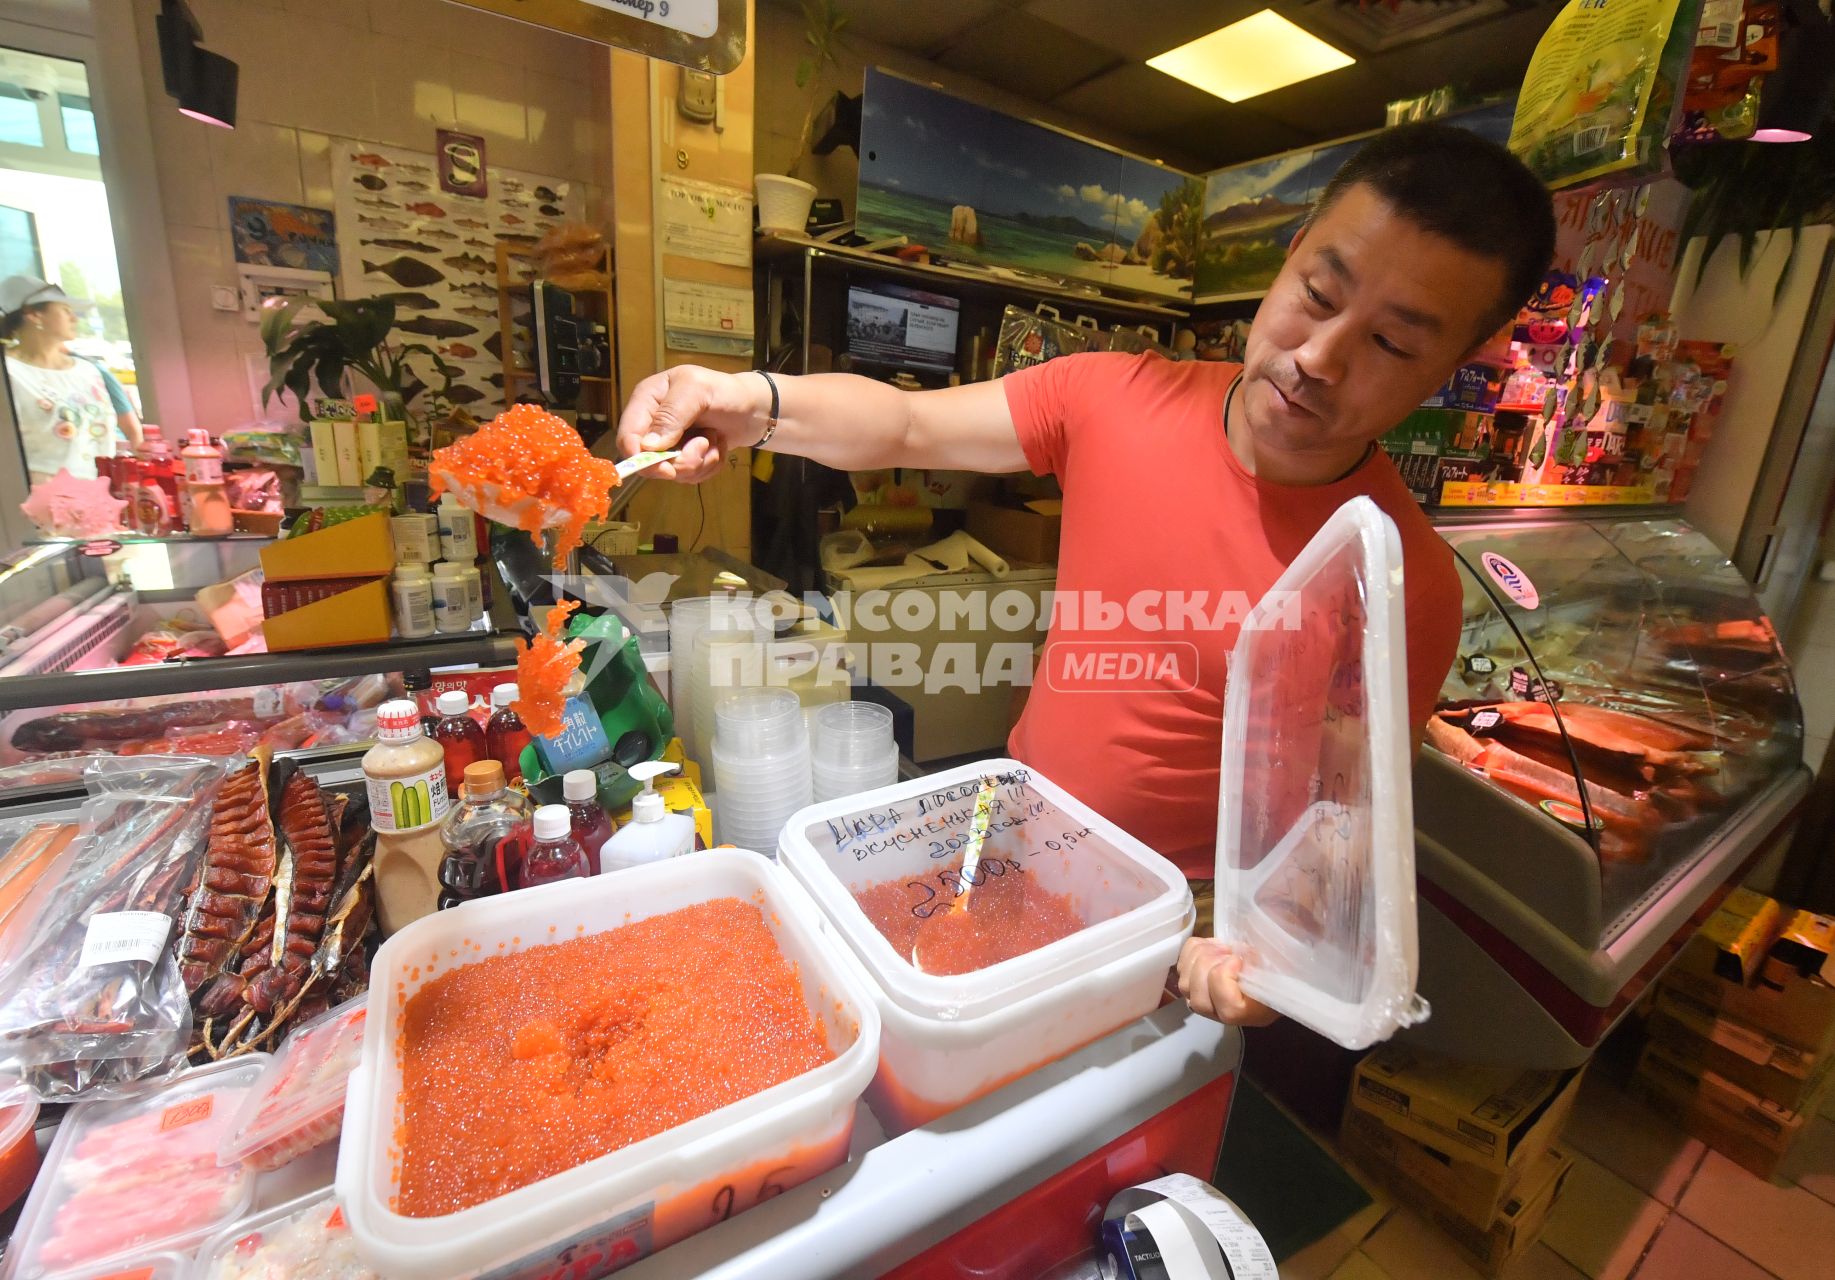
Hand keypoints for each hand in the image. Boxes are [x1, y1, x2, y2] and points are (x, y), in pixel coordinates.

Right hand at [615, 365, 767, 483]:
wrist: (754, 408)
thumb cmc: (726, 392)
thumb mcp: (697, 391)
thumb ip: (672, 415)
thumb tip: (649, 446)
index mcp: (647, 400)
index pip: (628, 436)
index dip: (640, 457)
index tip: (666, 467)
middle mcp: (653, 424)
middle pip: (649, 462)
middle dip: (681, 460)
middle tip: (704, 445)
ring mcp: (669, 443)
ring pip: (673, 473)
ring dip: (700, 462)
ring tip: (713, 438)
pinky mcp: (686, 458)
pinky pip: (690, 476)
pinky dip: (709, 466)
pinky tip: (717, 447)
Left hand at [1177, 937, 1278, 1026]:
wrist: (1262, 976)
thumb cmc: (1272, 976)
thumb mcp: (1274, 972)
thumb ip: (1261, 967)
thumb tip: (1241, 952)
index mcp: (1246, 1014)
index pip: (1227, 1008)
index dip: (1226, 978)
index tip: (1239, 960)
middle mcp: (1218, 1013)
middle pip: (1198, 996)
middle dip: (1210, 964)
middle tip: (1229, 951)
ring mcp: (1200, 999)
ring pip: (1184, 981)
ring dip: (1201, 955)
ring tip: (1222, 947)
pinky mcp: (1190, 983)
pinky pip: (1181, 964)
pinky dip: (1193, 949)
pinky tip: (1212, 945)